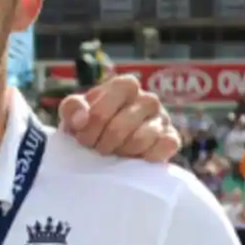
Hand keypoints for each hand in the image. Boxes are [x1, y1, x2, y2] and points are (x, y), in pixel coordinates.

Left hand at [57, 75, 179, 161]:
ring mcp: (163, 118)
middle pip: (120, 126)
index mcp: (125, 86)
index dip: (93, 123)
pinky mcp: (172, 138)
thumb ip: (72, 108)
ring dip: (121, 152)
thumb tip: (82, 120)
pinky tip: (133, 158)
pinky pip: (162, 148)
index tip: (82, 137)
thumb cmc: (91, 125)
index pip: (108, 103)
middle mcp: (148, 99)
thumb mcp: (74, 113)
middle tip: (96, 149)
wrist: (108, 147)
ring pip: (140, 139)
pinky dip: (144, 157)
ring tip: (114, 153)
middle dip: (102, 144)